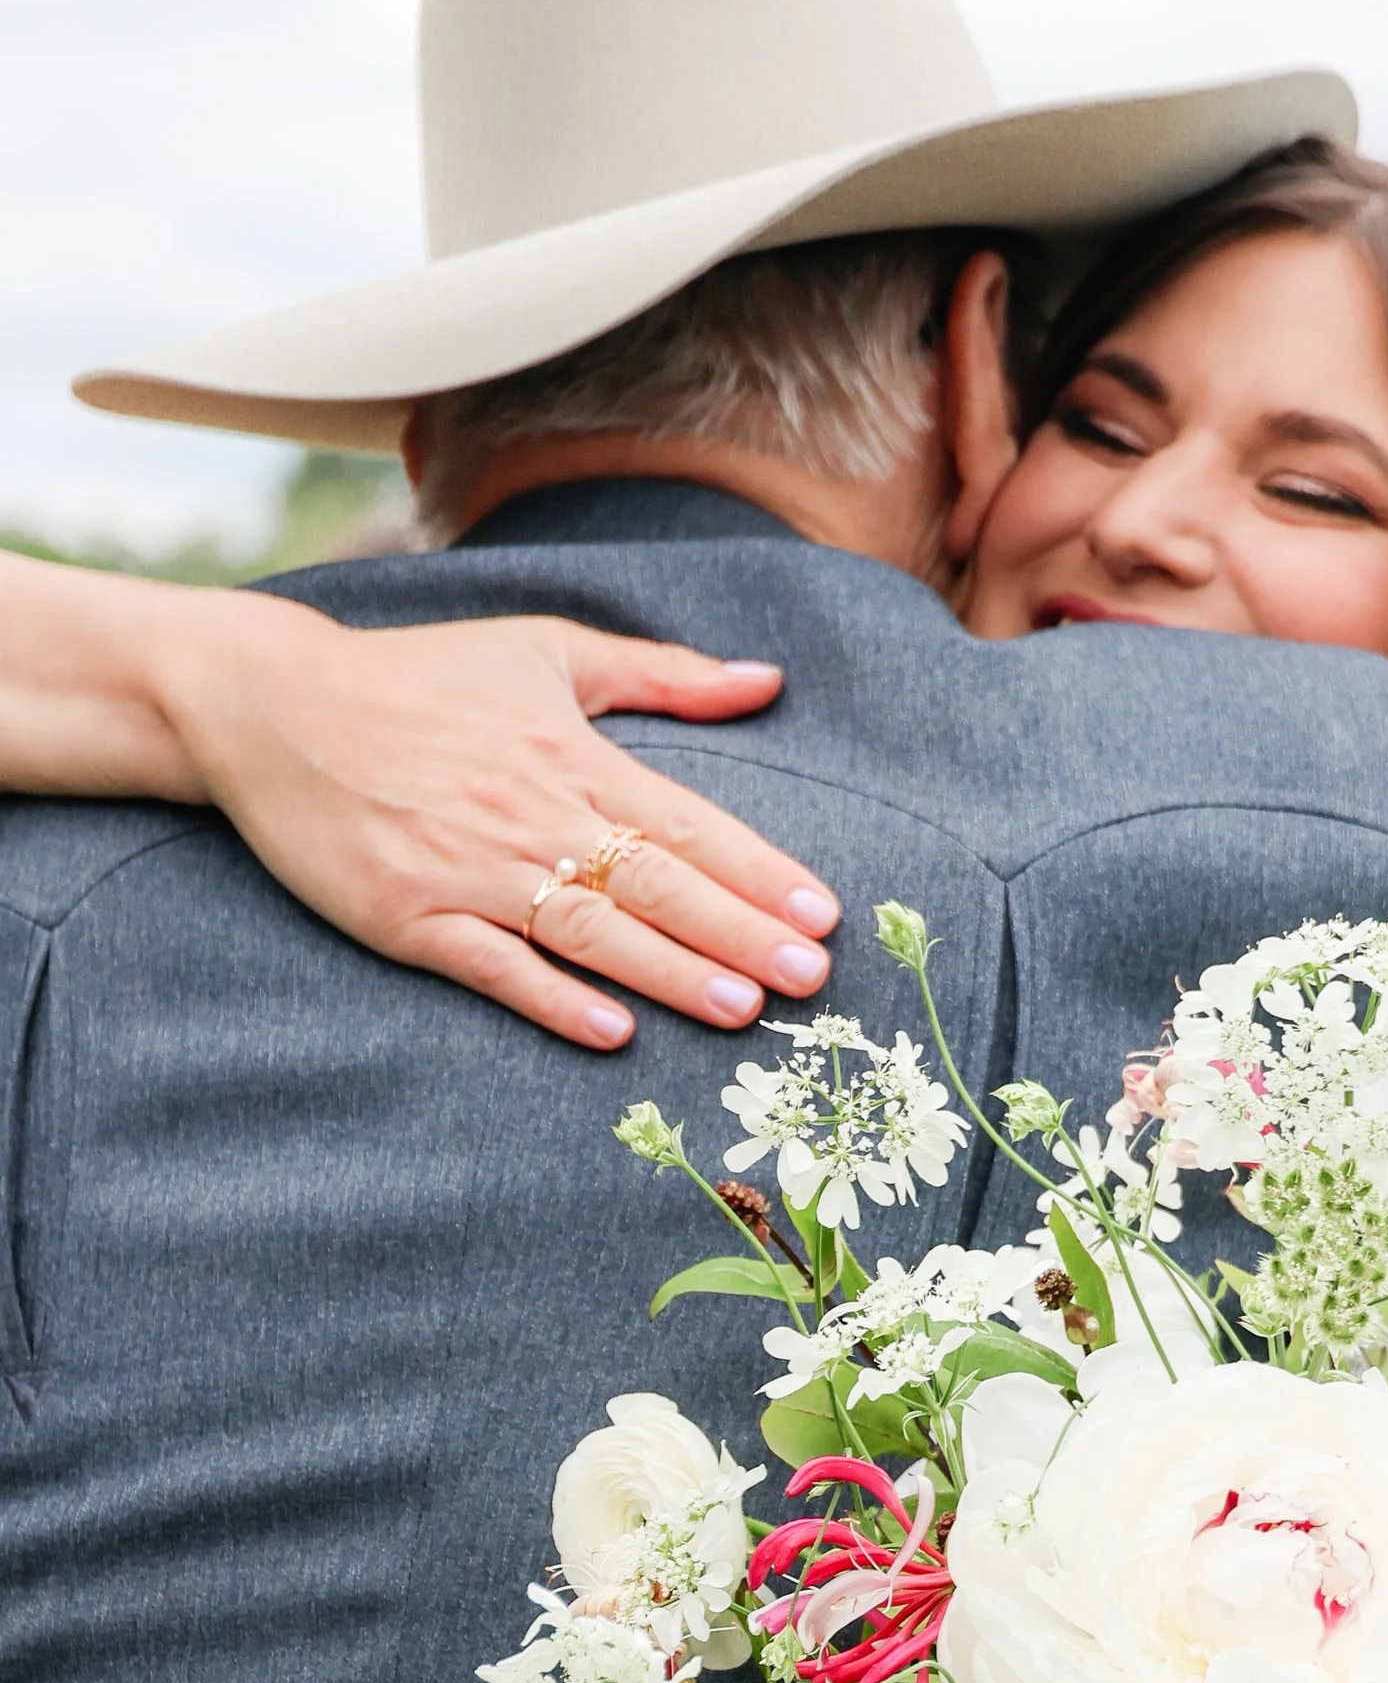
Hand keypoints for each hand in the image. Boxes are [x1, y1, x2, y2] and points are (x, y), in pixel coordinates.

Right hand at [165, 599, 839, 1048]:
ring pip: (588, 929)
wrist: (269, 704)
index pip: (686, 820)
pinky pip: (493, 965)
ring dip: (668, 972)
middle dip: (738, 932)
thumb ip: (661, 674)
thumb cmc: (418, 677)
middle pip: (654, 880)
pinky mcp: (407, 915)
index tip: (821, 912)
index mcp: (569, 750)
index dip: (758, 870)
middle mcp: (528, 811)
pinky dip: (552, 999)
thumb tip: (765, 680)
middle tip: (811, 977)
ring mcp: (466, 868)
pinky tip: (611, 1032)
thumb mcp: (545, 650)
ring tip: (740, 1009)